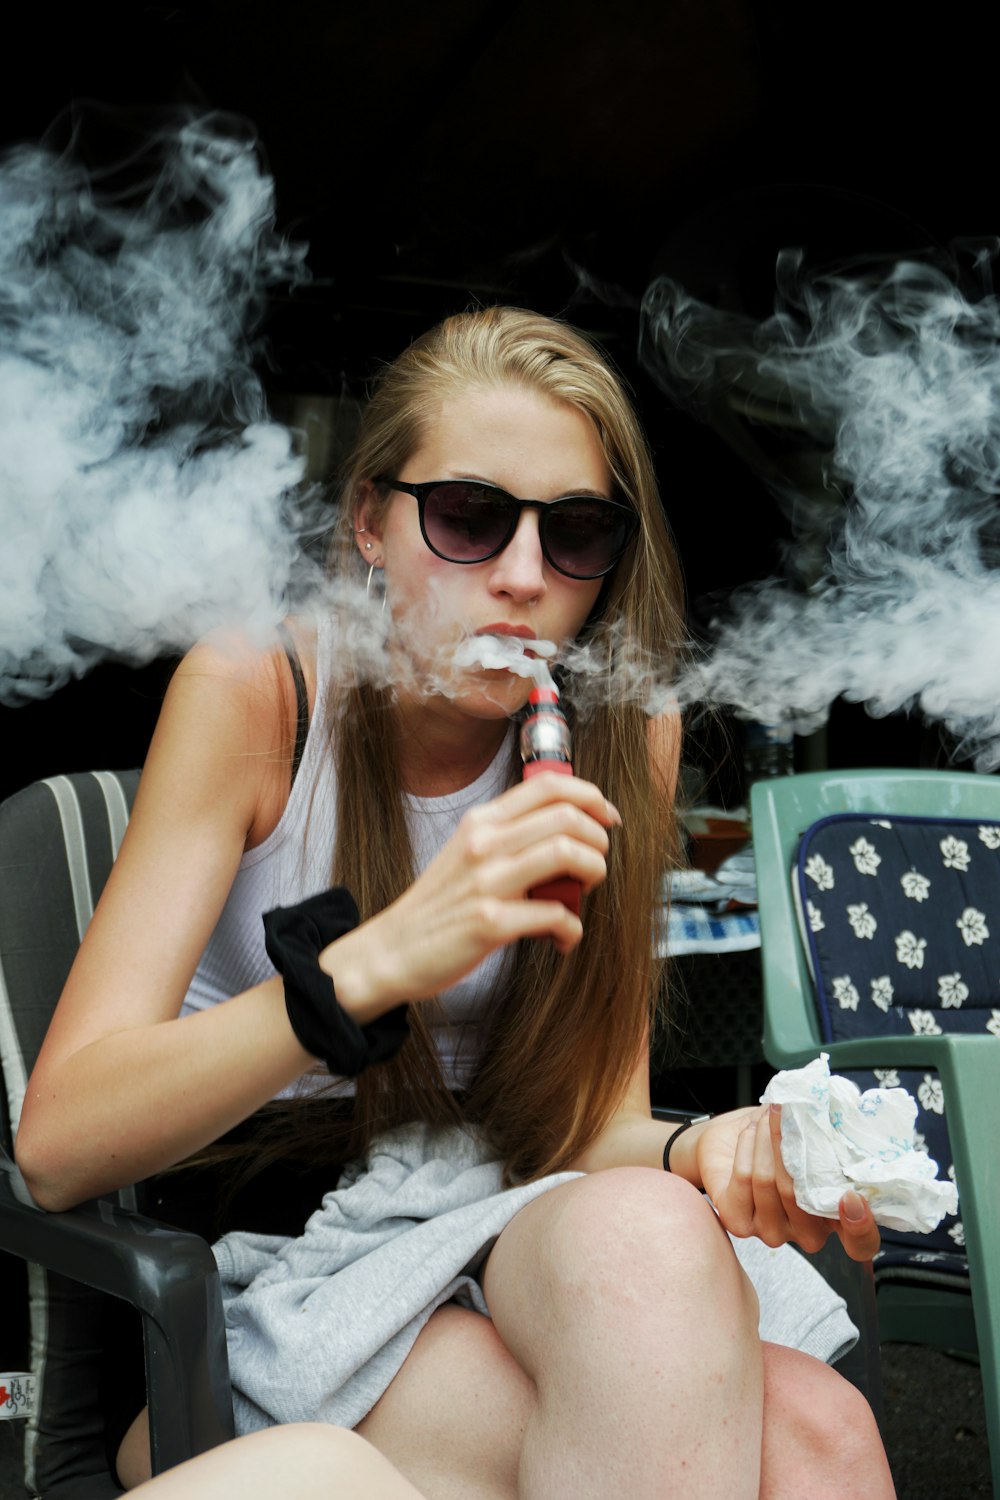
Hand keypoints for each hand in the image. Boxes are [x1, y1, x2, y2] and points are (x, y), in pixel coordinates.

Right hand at [321, 771, 619, 1019]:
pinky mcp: (490, 923)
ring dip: (593, 873)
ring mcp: (487, 882)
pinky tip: (563, 938)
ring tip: (584, 893)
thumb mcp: (468, 853)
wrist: (392, 950)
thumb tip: (565, 833)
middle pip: (566, 816)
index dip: (591, 795)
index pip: (548, 784)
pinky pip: (555, 915)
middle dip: (599, 841)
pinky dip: (572, 928)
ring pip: (566, 854)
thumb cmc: (438, 906)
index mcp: (481, 821)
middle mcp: (484, 843)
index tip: (608, 818)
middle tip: (597, 865)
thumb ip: (509, 837)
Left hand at [695, 1104, 881, 1261]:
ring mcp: (773, 1232)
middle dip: (792, 1143)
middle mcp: (807, 1233)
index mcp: (835, 1220)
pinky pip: (746, 1179)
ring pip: (771, 1182)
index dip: (861, 1227)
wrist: (729, 1144)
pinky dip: (748, 1147)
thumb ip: (829, 1144)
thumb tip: (833, 1119)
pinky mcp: (739, 1222)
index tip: (852, 1197)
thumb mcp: (813, 1141)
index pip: (861, 1243)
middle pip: (802, 1197)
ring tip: (769, 1115)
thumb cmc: (779, 1143)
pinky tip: (751, 1132)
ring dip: (768, 1139)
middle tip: (789, 1110)